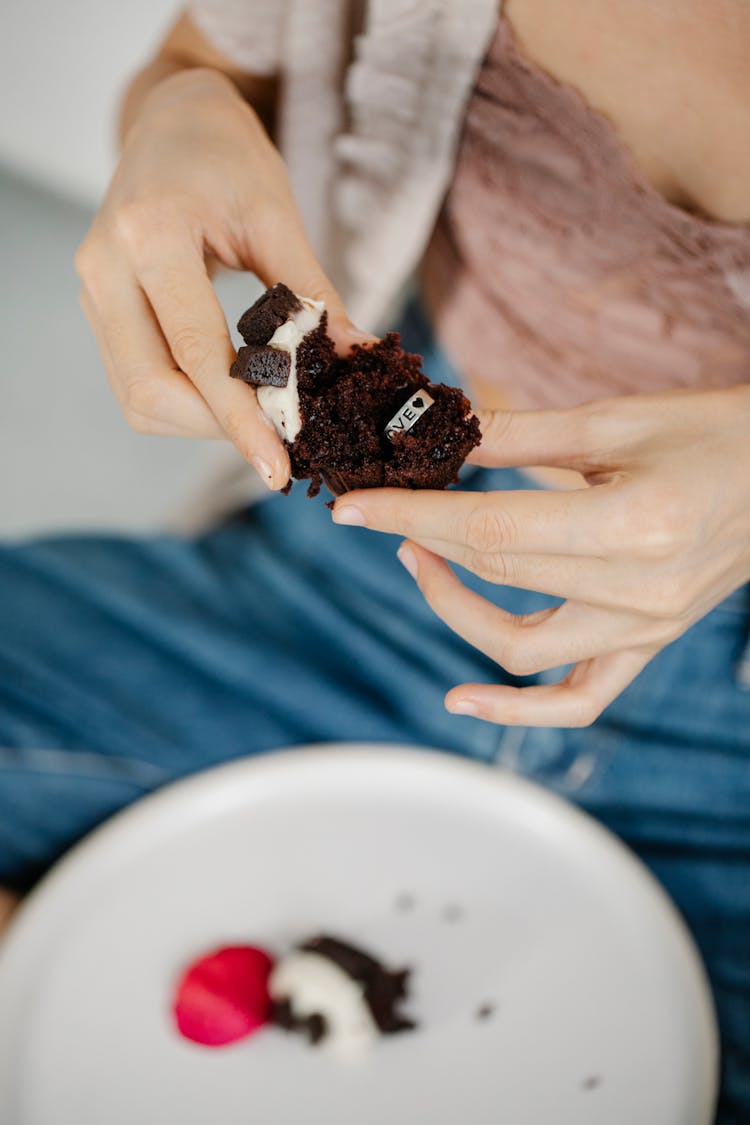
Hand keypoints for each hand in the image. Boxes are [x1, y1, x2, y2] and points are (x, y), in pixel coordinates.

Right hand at [75, 68, 367, 489]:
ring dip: (202, 423)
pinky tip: (233, 395)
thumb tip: (357, 360)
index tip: (277, 467)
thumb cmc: (227, 158)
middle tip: (280, 437)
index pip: (194, 352)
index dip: (239, 418)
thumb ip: (313, 294)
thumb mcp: (277, 215)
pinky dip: (188, 404)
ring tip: (261, 413)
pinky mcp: (100, 311)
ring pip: (139, 399)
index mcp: (150, 235)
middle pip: (152, 392)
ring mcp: (94, 294)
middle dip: (219, 428)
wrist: (173, 123)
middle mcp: (105, 269)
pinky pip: (137, 383)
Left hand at [332, 386, 749, 726]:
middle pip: (497, 574)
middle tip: (382, 508)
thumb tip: (435, 433)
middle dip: (423, 538)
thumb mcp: (614, 421)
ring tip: (418, 560)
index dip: (411, 514)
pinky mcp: (647, 646)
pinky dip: (517, 709)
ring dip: (453, 608)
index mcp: (632, 524)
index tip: (352, 505)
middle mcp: (639, 591)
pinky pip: (577, 701)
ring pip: (520, 648)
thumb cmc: (711, 434)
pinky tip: (461, 698)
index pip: (490, 528)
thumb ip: (517, 435)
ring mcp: (644, 630)